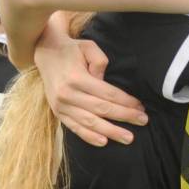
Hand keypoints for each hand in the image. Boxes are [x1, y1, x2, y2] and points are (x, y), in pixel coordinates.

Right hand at [34, 25, 146, 146]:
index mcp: (76, 77)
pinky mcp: (57, 112)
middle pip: (101, 109)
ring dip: (110, 131)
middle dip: (124, 117)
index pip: (107, 93)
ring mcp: (61, 105)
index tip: (140, 107)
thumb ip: (100, 62)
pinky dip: (89, 136)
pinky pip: (75, 127)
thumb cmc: (71, 50)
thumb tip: (104, 81)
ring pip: (90, 122)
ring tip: (128, 138)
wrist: (45, 53)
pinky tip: (104, 142)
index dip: (126, 102)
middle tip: (143, 122)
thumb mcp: (88, 46)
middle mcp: (68, 94)